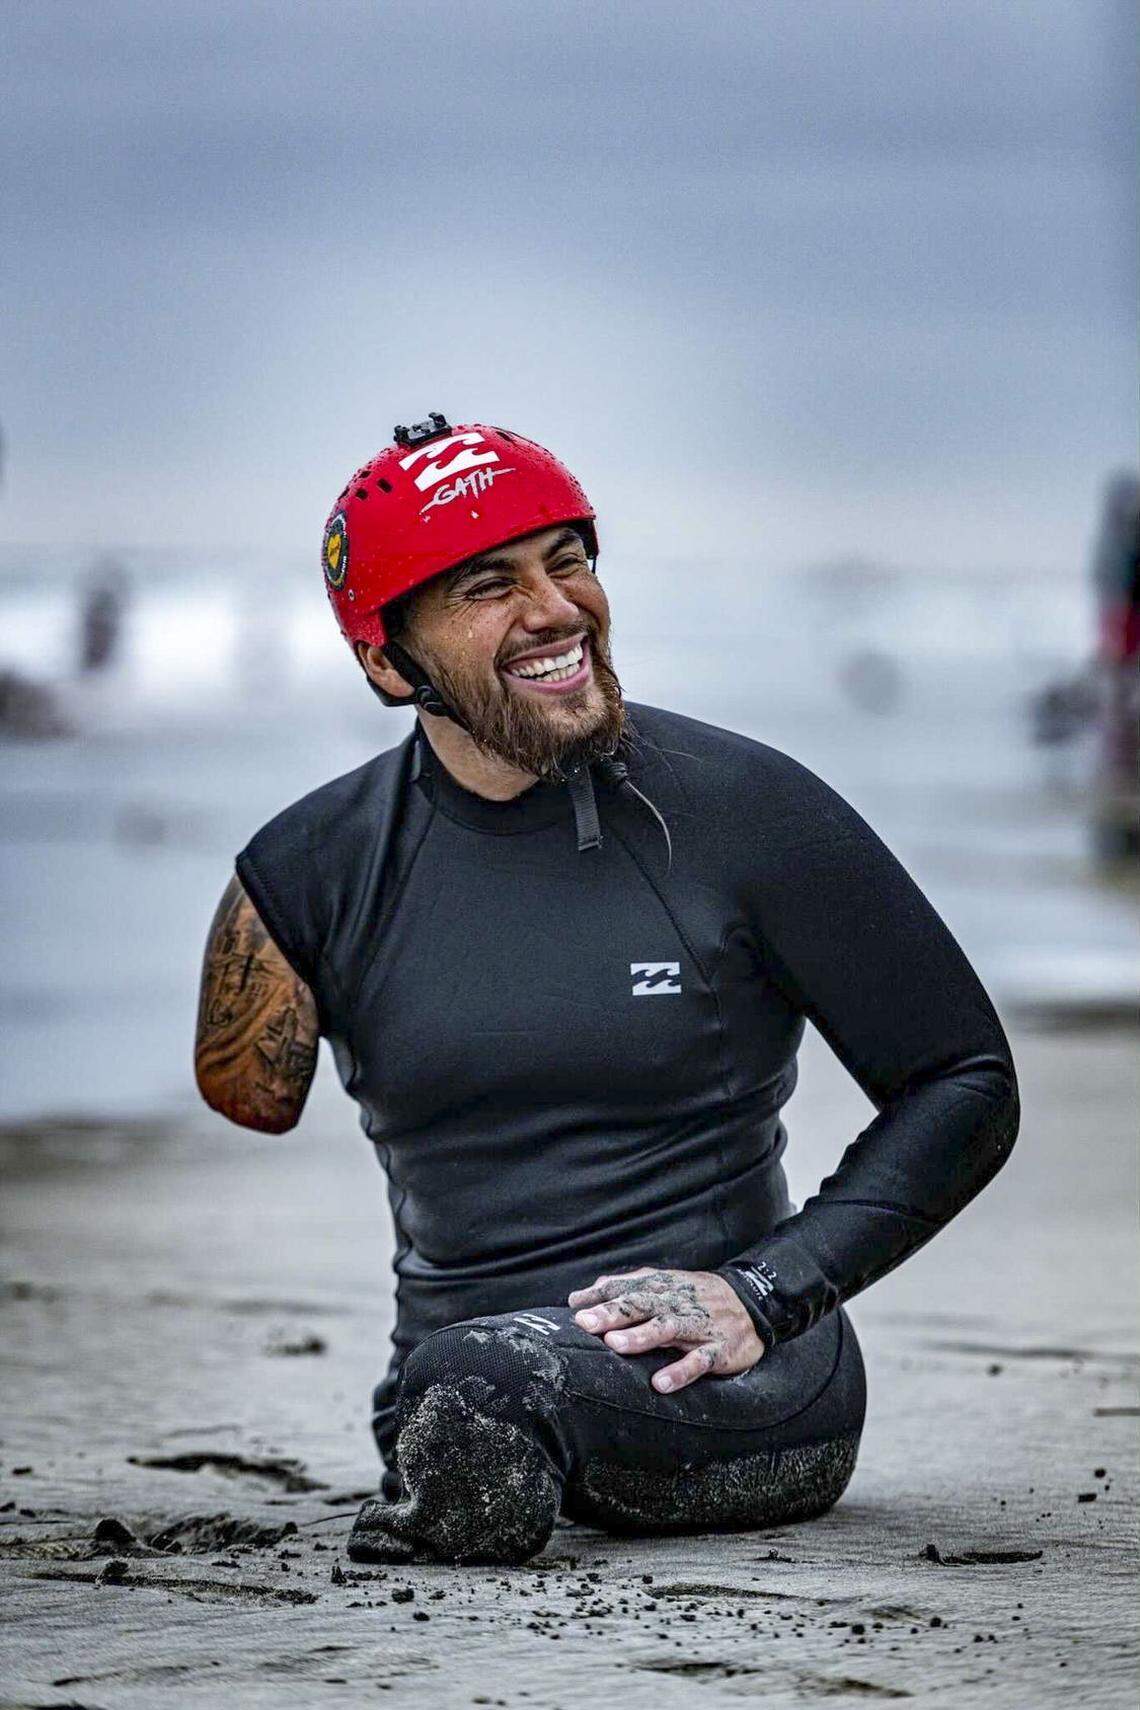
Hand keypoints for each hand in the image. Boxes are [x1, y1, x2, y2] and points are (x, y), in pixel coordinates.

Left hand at [568, 1266, 763, 1392]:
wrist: (755, 1302)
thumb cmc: (700, 1296)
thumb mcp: (669, 1283)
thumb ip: (633, 1285)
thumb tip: (596, 1287)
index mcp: (665, 1286)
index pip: (628, 1288)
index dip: (601, 1296)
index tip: (574, 1305)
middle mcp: (678, 1302)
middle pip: (642, 1305)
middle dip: (612, 1314)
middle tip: (585, 1323)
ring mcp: (699, 1326)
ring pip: (667, 1328)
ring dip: (640, 1337)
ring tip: (614, 1345)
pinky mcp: (719, 1349)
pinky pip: (699, 1361)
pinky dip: (680, 1371)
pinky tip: (660, 1384)